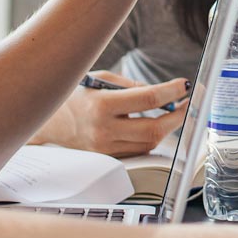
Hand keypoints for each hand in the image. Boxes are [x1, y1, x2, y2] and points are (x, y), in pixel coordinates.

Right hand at [31, 74, 189, 157]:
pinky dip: (151, 138)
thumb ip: (131, 86)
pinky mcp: (107, 157)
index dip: (172, 92)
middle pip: (154, 128)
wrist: (48, 121)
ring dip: (167, 127)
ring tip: (174, 112)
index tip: (186, 85)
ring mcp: (105, 148)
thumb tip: (162, 93)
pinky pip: (138, 150)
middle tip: (189, 103)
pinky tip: (155, 125)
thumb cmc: (75, 95)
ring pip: (149, 142)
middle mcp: (104, 130)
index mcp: (101, 105)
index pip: (148, 99)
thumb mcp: (100, 80)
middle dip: (178, 115)